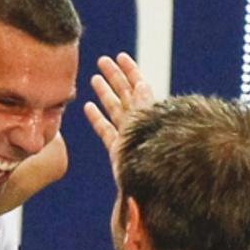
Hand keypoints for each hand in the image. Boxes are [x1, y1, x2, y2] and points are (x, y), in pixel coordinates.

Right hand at [83, 53, 154, 174]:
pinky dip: (97, 118)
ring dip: (105, 92)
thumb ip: (145, 108)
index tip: (121, 58)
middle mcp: (139, 126)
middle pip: (126, 96)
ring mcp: (128, 137)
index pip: (139, 90)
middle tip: (103, 60)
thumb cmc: (161, 165)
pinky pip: (106, 131)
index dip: (131, 73)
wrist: (153, 191)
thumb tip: (142, 86)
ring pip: (115, 109)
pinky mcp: (117, 152)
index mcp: (150, 118)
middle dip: (115, 77)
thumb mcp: (152, 132)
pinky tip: (88, 106)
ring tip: (95, 76)